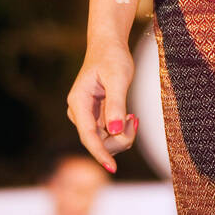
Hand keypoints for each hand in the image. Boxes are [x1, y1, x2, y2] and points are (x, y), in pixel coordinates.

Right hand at [66, 41, 137, 173]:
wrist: (108, 46)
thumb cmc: (112, 57)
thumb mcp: (118, 78)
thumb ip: (116, 105)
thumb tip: (114, 131)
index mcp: (78, 102)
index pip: (88, 135)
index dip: (100, 153)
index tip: (113, 168)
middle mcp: (79, 112)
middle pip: (98, 141)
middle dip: (119, 138)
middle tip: (135, 118)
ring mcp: (87, 116)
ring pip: (104, 140)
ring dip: (122, 134)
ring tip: (133, 115)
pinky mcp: (95, 117)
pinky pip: (109, 133)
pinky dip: (122, 129)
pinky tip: (130, 116)